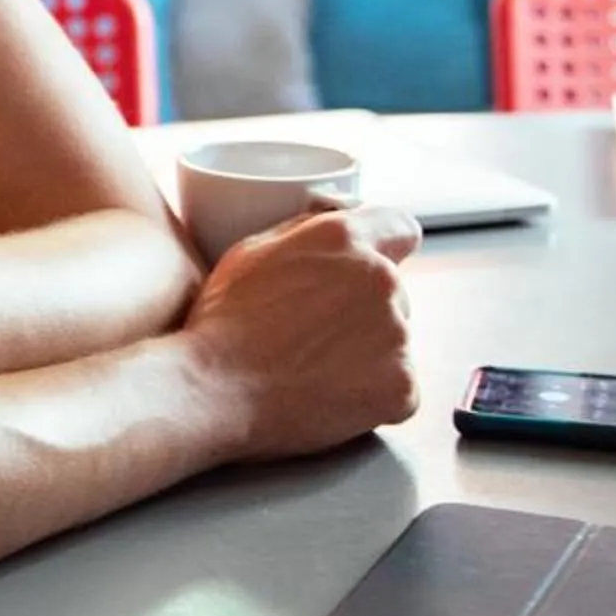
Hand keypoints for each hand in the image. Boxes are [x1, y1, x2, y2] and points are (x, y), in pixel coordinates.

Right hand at [179, 206, 421, 460]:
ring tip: (314, 370)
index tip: (368, 267)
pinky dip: (372, 395)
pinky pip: (399, 388)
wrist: (213, 392)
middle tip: (316, 333)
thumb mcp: (253, 250)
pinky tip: (328, 396)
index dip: (385, 246)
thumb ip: (307, 232)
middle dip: (364, 307)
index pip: (401, 228)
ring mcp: (397, 337)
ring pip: (394, 341)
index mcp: (346, 239)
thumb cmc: (224, 322)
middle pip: (393, 292)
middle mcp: (382, 280)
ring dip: (367, 352)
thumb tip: (334, 218)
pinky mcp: (402, 389)